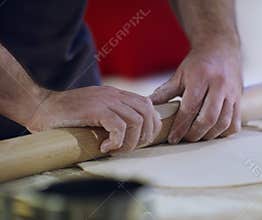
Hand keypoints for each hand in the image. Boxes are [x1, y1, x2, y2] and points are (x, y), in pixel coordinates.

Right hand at [26, 86, 160, 152]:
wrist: (40, 107)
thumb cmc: (66, 115)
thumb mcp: (96, 111)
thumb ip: (113, 116)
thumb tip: (132, 134)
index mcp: (116, 94)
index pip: (148, 105)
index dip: (152, 124)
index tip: (143, 140)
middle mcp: (114, 95)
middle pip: (147, 112)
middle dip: (145, 135)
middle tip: (130, 148)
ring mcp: (105, 101)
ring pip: (136, 121)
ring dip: (131, 142)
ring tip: (116, 150)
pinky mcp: (95, 110)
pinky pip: (119, 127)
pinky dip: (117, 142)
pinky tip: (104, 148)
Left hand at [150, 42, 242, 143]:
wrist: (221, 48)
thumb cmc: (198, 64)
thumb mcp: (179, 75)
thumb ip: (165, 92)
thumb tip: (149, 107)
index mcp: (201, 77)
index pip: (190, 108)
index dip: (180, 126)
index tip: (173, 138)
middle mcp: (219, 85)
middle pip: (209, 118)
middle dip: (195, 133)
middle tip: (186, 138)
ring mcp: (232, 92)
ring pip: (223, 122)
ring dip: (209, 135)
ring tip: (198, 137)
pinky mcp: (239, 99)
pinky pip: (235, 122)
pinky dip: (224, 133)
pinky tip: (214, 133)